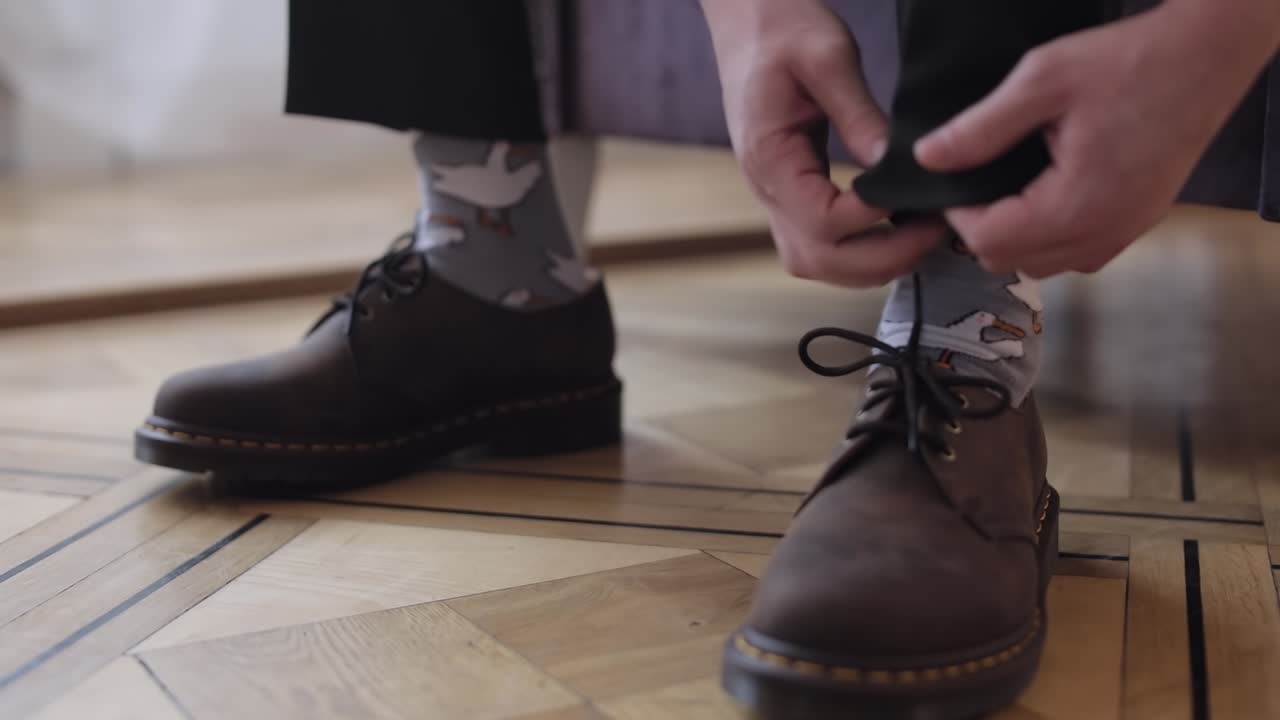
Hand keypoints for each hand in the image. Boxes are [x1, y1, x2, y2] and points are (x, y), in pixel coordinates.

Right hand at [701, 0, 946, 286]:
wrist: (747, 17)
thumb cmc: (781, 27)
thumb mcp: (828, 56)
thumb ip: (859, 113)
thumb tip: (893, 164)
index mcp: (769, 156)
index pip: (821, 221)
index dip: (872, 221)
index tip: (917, 200)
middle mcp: (765, 187)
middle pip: (814, 259)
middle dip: (877, 260)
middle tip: (930, 234)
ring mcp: (772, 194)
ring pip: (812, 261)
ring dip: (865, 264)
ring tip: (915, 236)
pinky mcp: (787, 192)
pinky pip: (816, 242)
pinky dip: (854, 250)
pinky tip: (890, 228)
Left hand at [915, 1, 1279, 277]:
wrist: (1206, 56)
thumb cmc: (1129, 62)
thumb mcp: (1042, 80)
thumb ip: (981, 128)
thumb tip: (928, 158)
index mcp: (1077, 206)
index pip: (990, 242)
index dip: (959, 216)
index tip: (951, 180)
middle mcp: (1103, 233)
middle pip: (1011, 262)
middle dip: (981, 229)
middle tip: (973, 183)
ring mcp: (1125, 233)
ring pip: (1043, 265)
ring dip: (1014, 236)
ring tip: (1006, 188)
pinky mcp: (1138, 222)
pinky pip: (1078, 254)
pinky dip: (1049, 236)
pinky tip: (1044, 193)